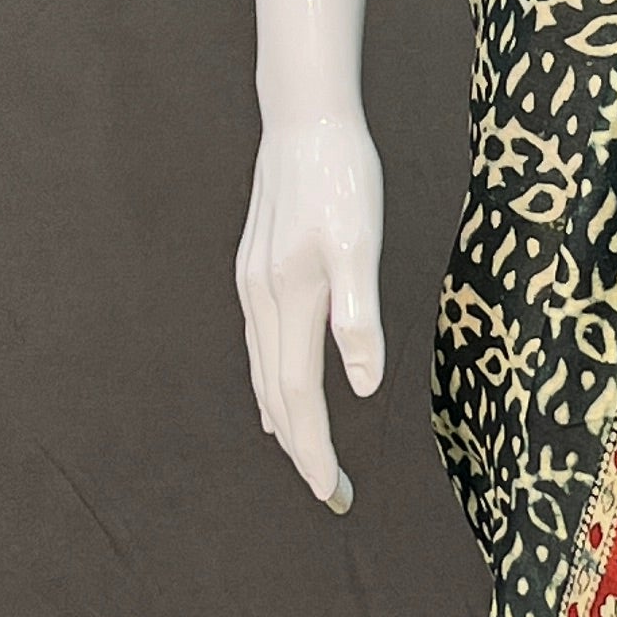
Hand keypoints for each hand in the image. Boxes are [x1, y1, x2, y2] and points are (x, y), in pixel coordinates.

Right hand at [235, 108, 385, 507]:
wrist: (305, 118)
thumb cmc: (342, 177)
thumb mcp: (361, 242)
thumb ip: (358, 315)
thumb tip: (363, 385)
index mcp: (289, 300)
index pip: (299, 396)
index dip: (315, 449)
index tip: (332, 494)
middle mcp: (261, 300)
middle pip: (278, 396)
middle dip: (303, 451)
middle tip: (334, 497)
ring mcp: (253, 286)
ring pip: (266, 374)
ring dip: (287, 423)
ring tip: (309, 462)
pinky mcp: (256, 270)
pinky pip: (262, 346)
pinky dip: (272, 384)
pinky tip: (278, 399)